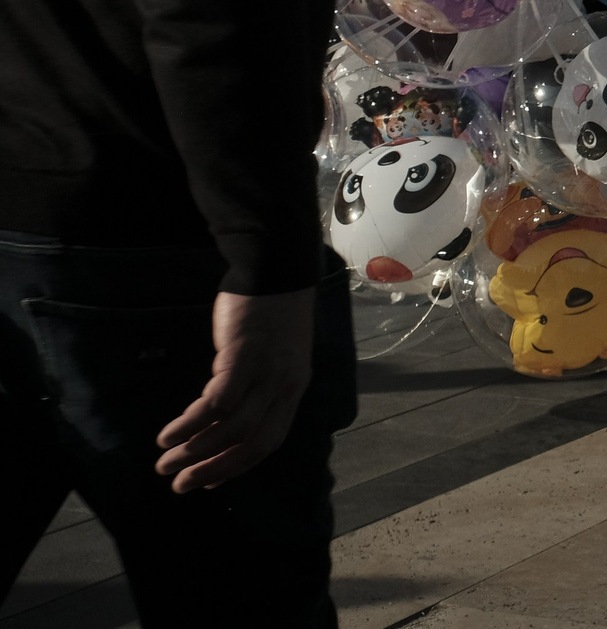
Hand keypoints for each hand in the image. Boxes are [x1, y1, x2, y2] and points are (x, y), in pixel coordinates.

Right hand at [155, 287, 313, 492]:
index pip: (271, 440)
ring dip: (196, 452)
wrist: (276, 269)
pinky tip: (169, 434)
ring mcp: (267, 372)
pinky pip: (218, 403)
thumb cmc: (270, 312)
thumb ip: (259, 384)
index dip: (240, 465)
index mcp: (293, 388)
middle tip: (181, 485)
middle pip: (253, 443)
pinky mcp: (244, 356)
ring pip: (233, 429)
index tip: (210, 483)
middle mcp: (285, 385)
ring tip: (165, 463)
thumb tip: (225, 415)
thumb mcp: (276, 354)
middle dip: (214, 469)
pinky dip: (192, 424)